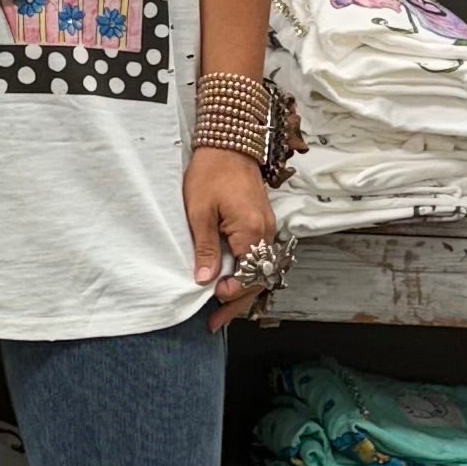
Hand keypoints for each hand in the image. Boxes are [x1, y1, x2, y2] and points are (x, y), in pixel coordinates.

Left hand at [184, 145, 276, 331]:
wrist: (229, 143)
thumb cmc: (211, 172)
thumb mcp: (200, 212)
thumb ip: (206, 248)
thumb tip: (205, 280)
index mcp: (252, 231)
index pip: (248, 275)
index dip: (231, 293)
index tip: (212, 300)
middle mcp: (265, 232)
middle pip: (258, 278)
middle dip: (237, 302)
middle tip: (216, 323)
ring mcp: (266, 227)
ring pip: (260, 269)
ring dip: (242, 290)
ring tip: (222, 310)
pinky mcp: (261, 222)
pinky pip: (258, 256)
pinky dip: (246, 273)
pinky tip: (231, 282)